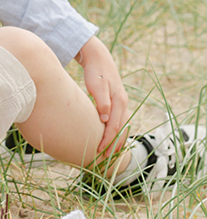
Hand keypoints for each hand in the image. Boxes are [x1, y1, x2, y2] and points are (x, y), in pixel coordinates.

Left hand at [76, 36, 129, 155]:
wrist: (99, 58)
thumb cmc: (96, 72)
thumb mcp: (97, 85)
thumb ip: (101, 101)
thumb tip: (105, 119)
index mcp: (119, 101)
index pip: (115, 126)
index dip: (108, 141)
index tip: (99, 152)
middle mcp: (123, 104)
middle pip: (121, 129)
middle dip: (114, 145)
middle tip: (105, 159)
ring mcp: (120, 103)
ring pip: (121, 126)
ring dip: (116, 140)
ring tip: (109, 154)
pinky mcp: (115, 103)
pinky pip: (118, 121)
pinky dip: (115, 132)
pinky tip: (109, 138)